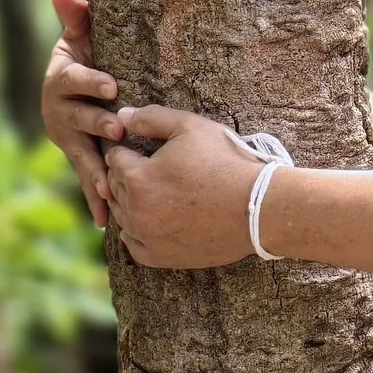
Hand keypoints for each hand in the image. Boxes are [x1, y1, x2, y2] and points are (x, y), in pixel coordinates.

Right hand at [41, 0, 124, 227]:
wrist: (83, 84)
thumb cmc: (90, 52)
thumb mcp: (83, 35)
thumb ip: (77, 18)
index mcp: (60, 80)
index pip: (73, 80)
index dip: (91, 82)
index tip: (111, 85)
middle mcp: (57, 111)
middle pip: (77, 120)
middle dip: (97, 126)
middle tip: (118, 133)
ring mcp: (67, 139)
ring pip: (81, 154)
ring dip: (94, 169)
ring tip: (109, 183)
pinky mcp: (79, 158)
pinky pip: (86, 179)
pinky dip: (94, 198)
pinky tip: (104, 219)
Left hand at [104, 105, 265, 268]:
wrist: (257, 207)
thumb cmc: (225, 162)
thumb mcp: (190, 127)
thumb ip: (151, 117)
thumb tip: (121, 115)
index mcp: (138, 177)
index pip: (115, 159)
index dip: (128, 150)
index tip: (141, 150)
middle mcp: (136, 211)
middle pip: (115, 188)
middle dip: (126, 175)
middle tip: (146, 169)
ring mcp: (148, 237)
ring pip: (122, 216)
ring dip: (129, 202)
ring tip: (150, 192)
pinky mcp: (161, 257)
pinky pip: (134, 245)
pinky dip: (136, 233)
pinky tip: (148, 222)